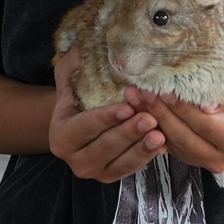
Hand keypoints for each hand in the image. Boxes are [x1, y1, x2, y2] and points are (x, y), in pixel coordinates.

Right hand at [49, 48, 166, 182]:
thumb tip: (82, 48)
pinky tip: (164, 144)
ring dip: (142, 149)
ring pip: (121, 163)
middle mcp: (74, 159)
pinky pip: (132, 169)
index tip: (127, 108)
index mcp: (60, 136)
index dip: (105, 119)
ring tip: (160, 134)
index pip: (84, 127)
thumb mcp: (69, 76)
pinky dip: (148, 157)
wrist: (81, 119)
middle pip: (104, 147)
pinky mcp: (113, 175)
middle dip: (128, 133)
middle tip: (150, 119)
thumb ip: (73, 64)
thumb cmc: (78, 94)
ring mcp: (95, 171)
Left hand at [124, 85, 223, 173]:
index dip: (186, 109)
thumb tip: (206, 106)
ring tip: (134, 95)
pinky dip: (148, 122)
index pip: (207, 125)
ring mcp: (199, 160)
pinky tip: (135, 105)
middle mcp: (219, 158)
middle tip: (144, 91)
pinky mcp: (183, 155)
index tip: (167, 91)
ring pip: (170, 140)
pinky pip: (162, 140)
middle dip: (162, 113)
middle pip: (184, 136)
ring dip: (150, 117)